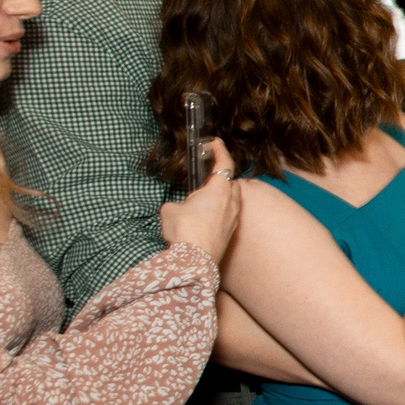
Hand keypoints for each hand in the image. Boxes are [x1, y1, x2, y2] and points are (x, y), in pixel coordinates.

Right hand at [160, 138, 240, 258]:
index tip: (215, 143)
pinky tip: (205, 219)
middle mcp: (232, 203)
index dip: (220, 151)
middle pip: (230, 183)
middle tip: (205, 176)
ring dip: (220, 196)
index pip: (225, 164)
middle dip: (219, 177)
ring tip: (202, 200)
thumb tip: (177, 208)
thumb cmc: (184, 231)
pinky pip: (228, 216)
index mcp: (220, 190)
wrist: (195, 261)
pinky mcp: (231, 233)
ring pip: (231, 200)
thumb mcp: (170, 210)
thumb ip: (177, 203)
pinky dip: (219, 212)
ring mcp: (234, 219)